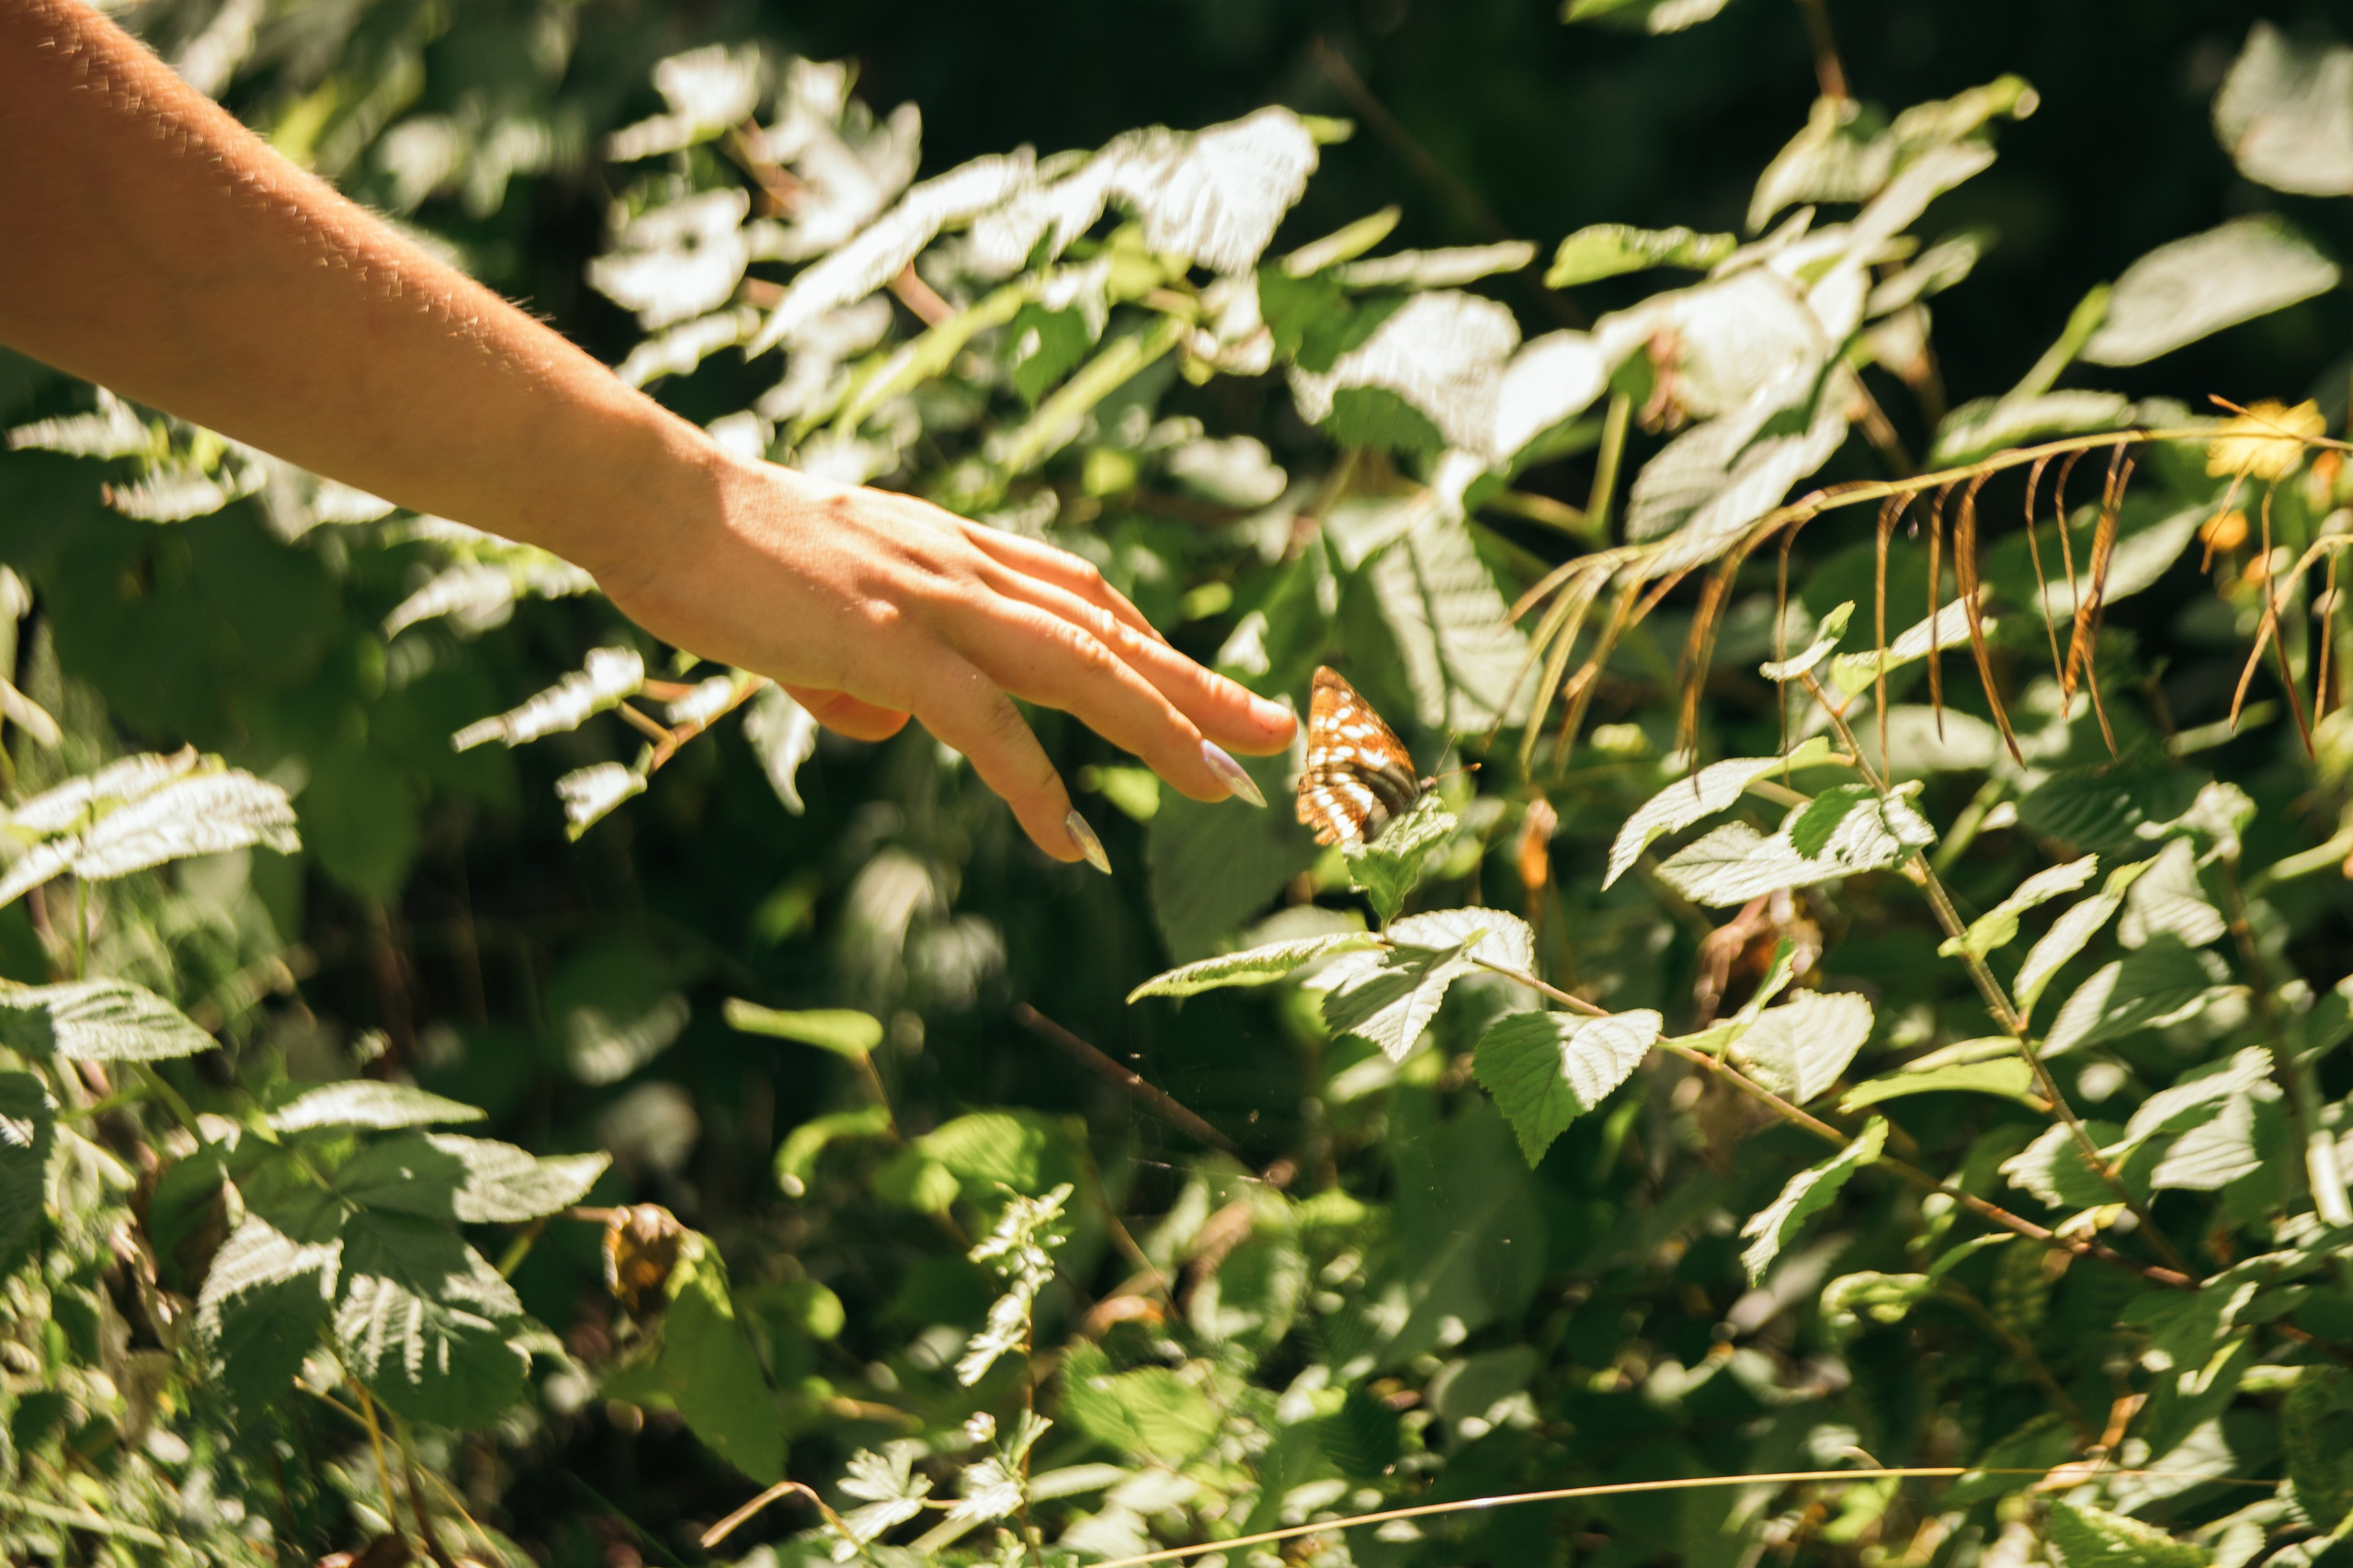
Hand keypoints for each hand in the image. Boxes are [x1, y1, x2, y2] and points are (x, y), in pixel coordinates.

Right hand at [600, 452, 1296, 865]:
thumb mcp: (815, 614)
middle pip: (1107, 632)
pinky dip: (1033, 785)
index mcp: (952, 551)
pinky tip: (1071, 843)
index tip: (1209, 689)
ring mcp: (930, 599)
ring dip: (1159, 729)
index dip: (1151, 648)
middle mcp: (962, 565)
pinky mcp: (885, 640)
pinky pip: (983, 724)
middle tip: (1273, 734)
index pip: (1080, 599)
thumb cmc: (720, 554)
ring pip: (1077, 669)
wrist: (648, 500)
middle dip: (1196, 687)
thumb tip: (885, 718)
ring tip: (1224, 784)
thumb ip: (864, 661)